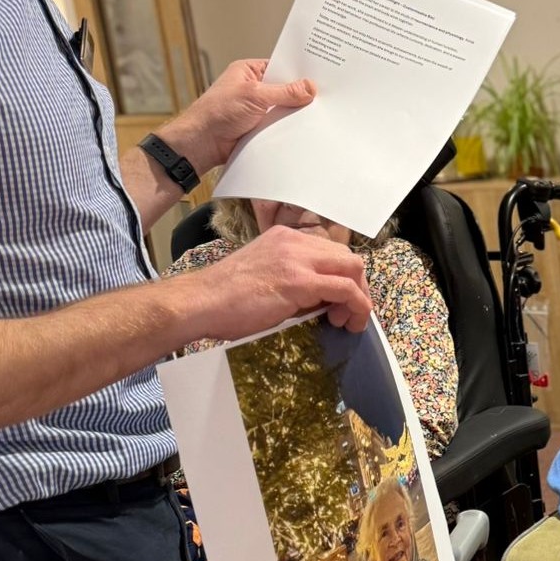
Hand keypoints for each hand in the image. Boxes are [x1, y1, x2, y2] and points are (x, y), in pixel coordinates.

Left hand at [162, 60, 315, 173]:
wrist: (202, 144)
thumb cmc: (217, 113)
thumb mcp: (255, 95)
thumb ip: (284, 91)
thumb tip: (309, 87)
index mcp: (248, 71)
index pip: (280, 67)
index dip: (298, 71)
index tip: (319, 75)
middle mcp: (253, 88)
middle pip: (285, 88)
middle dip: (299, 93)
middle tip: (323, 95)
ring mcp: (256, 108)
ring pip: (283, 107)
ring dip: (294, 112)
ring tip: (318, 112)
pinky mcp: (259, 126)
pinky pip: (280, 124)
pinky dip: (289, 126)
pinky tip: (304, 127)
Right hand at [174, 226, 371, 341]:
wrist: (200, 302)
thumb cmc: (224, 297)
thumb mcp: (265, 276)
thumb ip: (293, 279)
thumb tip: (320, 299)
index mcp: (285, 238)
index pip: (330, 250)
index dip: (342, 275)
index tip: (339, 300)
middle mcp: (295, 242)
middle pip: (347, 256)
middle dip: (357, 285)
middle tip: (347, 312)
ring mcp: (299, 260)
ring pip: (352, 268)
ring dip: (359, 296)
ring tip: (347, 320)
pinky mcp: (300, 281)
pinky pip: (345, 289)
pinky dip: (357, 305)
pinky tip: (351, 322)